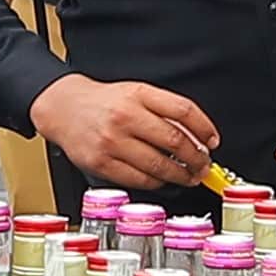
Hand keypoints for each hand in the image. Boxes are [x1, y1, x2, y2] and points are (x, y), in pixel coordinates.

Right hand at [32, 72, 223, 194]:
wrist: (63, 107)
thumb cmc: (103, 102)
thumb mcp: (135, 93)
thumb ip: (164, 110)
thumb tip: (197, 137)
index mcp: (138, 95)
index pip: (183, 110)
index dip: (205, 128)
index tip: (212, 141)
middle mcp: (125, 116)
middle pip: (175, 141)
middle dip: (196, 158)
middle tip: (204, 165)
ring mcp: (112, 141)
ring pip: (159, 164)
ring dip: (181, 175)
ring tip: (189, 177)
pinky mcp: (101, 163)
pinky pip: (139, 178)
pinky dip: (156, 182)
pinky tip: (162, 179)